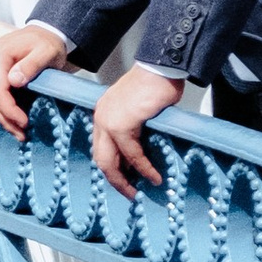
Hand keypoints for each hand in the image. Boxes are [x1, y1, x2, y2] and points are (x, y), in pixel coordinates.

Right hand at [0, 20, 65, 131]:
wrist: (44, 34)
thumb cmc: (46, 43)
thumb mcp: (46, 52)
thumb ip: (31, 65)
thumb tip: (14, 81)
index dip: (9, 110)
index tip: (25, 122)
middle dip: (5, 119)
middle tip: (22, 134)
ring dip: (2, 118)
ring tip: (18, 132)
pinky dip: (0, 110)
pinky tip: (12, 120)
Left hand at [86, 62, 186, 195]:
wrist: (161, 68)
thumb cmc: (155, 85)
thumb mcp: (138, 111)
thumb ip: (134, 131)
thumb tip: (138, 158)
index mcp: (103, 113)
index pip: (101, 148)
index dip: (112, 168)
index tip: (125, 182)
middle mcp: (101, 117)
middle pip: (101, 159)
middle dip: (114, 181)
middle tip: (129, 194)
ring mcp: (108, 120)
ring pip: (111, 160)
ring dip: (126, 179)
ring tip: (140, 192)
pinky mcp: (121, 124)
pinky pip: (132, 153)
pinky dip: (143, 168)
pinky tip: (154, 177)